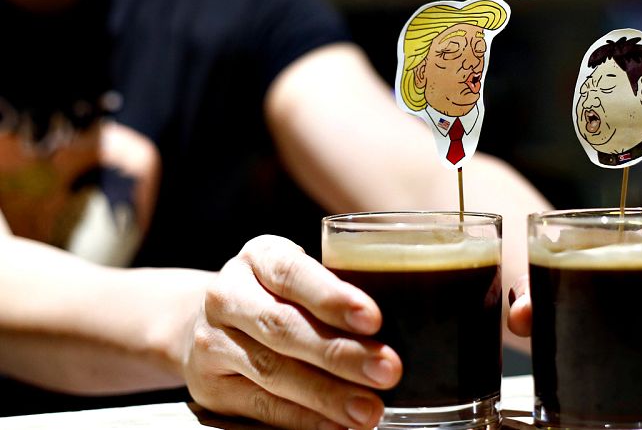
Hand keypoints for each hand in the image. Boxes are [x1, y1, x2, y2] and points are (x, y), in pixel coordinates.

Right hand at [182, 235, 401, 428]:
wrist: (209, 323)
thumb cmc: (278, 295)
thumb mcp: (300, 276)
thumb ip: (336, 291)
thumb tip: (405, 324)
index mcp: (259, 256)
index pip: (293, 273)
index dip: (332, 297)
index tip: (374, 319)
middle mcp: (228, 294)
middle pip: (284, 327)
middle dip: (340, 354)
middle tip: (387, 370)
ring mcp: (212, 342)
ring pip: (272, 371)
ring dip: (326, 394)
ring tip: (369, 409)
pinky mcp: (210, 386)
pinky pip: (260, 406)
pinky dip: (302, 419)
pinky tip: (335, 425)